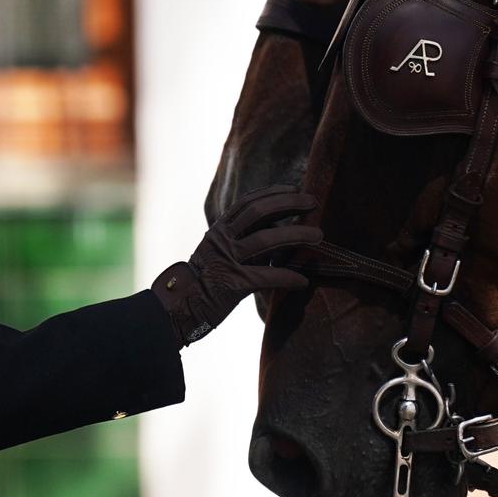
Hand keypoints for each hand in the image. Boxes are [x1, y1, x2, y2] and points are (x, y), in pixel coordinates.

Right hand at [152, 188, 319, 344]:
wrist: (178, 308)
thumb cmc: (205, 281)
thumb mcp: (219, 251)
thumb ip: (243, 239)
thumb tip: (276, 228)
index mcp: (220, 229)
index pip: (249, 201)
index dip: (274, 192)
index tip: (296, 189)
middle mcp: (223, 239)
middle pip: (259, 212)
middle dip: (289, 204)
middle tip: (313, 203)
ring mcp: (227, 260)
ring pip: (267, 239)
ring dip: (297, 235)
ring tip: (319, 236)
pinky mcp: (232, 284)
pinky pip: (266, 277)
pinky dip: (287, 277)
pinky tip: (303, 281)